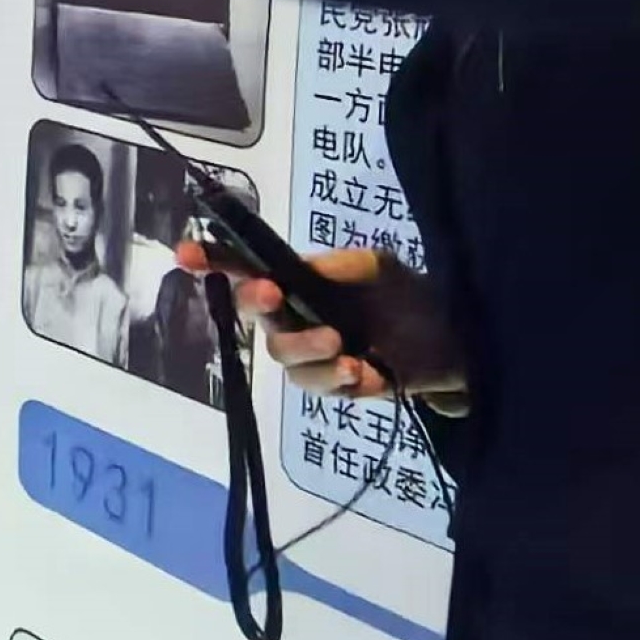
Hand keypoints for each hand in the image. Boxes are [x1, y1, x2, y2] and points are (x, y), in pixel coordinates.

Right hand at [171, 239, 466, 404]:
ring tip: (343, 347)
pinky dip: (339, 377)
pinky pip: (320, 386)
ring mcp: (313, 354)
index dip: (211, 261)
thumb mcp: (378, 266)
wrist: (455, 339)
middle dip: (257, 303)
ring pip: (283, 357)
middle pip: (254, 314)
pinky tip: (364, 371)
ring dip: (306, 349)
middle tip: (273, 292)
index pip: (245, 269)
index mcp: (298, 281)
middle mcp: (295, 317)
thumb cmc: (408, 294)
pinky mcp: (338, 385)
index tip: (184, 254)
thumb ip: (340, 264)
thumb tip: (300, 265)